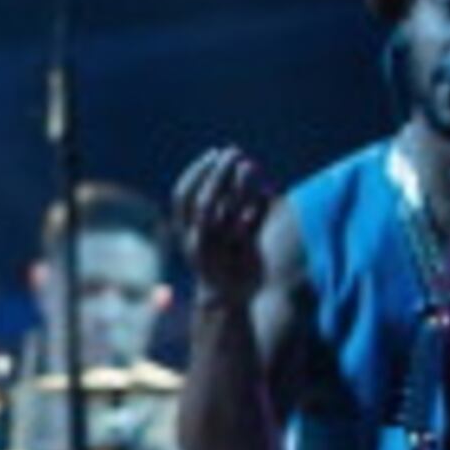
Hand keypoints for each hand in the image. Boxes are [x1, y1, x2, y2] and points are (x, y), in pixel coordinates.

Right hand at [170, 144, 276, 308]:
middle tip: (234, 151)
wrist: (226, 298)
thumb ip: (224, 200)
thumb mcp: (212, 228)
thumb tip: (244, 163)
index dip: (196, 172)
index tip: (213, 153)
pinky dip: (259, 205)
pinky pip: (252, 226)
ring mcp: (221, 251)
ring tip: (250, 165)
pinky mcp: (244, 258)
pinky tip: (267, 191)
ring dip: (239, 186)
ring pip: (228, 213)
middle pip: (204, 202)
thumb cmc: (218, 254)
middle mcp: (198, 242)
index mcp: (185, 232)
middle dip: (218, 174)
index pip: (182, 196)